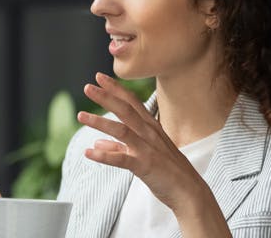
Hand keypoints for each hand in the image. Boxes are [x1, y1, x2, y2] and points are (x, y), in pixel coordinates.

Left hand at [78, 73, 228, 237]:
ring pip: (122, 131)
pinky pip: (123, 159)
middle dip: (106, 97)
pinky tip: (88, 152)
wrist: (189, 192)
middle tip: (88, 86)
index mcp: (151, 128)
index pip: (131, 102)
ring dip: (100, 122)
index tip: (99, 77)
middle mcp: (150, 134)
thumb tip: (97, 143)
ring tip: (81, 115)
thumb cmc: (168, 171)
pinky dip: (105, 155)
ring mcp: (148, 149)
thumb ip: (119, 147)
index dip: (115, 89)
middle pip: (126, 110)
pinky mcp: (146, 166)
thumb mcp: (143, 154)